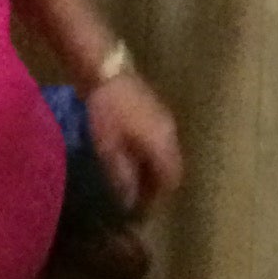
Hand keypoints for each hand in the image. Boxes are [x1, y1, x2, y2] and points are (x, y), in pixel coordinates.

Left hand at [84, 71, 183, 209]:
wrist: (105, 70)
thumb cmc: (107, 112)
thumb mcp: (109, 149)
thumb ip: (123, 177)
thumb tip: (130, 203)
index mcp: (163, 144)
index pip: (172, 179)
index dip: (159, 197)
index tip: (141, 208)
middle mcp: (171, 132)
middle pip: (172, 166)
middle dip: (157, 184)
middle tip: (136, 196)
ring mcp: (165, 118)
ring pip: (166, 152)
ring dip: (153, 167)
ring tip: (132, 177)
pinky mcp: (155, 109)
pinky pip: (160, 140)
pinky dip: (150, 152)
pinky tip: (132, 154)